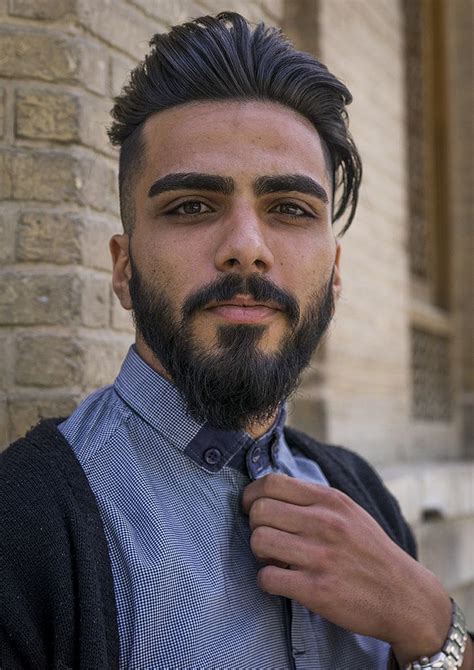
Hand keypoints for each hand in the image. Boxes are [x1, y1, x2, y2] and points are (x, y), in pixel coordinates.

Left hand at [242, 473, 452, 662]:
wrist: (405, 597)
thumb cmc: (370, 552)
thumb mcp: (349, 512)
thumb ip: (314, 500)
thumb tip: (270, 491)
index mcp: (330, 499)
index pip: (271, 482)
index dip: (252, 495)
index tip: (252, 508)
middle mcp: (325, 523)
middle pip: (259, 511)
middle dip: (254, 525)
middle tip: (268, 537)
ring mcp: (321, 556)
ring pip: (258, 541)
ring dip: (259, 553)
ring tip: (275, 559)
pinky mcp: (317, 589)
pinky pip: (267, 578)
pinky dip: (267, 581)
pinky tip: (282, 581)